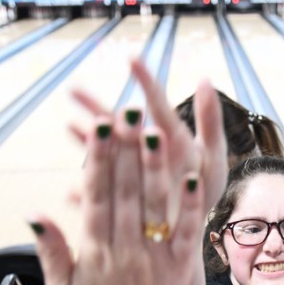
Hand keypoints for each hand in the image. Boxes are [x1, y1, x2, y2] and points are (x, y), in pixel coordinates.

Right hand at [31, 59, 215, 284]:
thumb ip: (51, 250)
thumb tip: (34, 212)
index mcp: (94, 253)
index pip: (94, 197)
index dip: (96, 160)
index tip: (98, 127)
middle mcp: (123, 251)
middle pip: (124, 192)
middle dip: (124, 150)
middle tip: (125, 110)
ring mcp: (153, 258)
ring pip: (154, 206)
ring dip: (154, 167)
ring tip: (155, 129)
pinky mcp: (179, 267)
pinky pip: (185, 231)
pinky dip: (189, 203)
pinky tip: (192, 173)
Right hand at [68, 61, 226, 213]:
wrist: (192, 226)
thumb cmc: (204, 189)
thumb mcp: (213, 155)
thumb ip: (209, 120)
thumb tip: (204, 79)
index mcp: (169, 136)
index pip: (157, 105)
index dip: (146, 81)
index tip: (132, 58)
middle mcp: (145, 151)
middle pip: (122, 127)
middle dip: (98, 108)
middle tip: (73, 89)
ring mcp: (130, 173)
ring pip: (104, 155)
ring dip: (86, 141)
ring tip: (69, 126)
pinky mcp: (118, 198)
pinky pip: (100, 196)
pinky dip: (85, 194)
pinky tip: (70, 193)